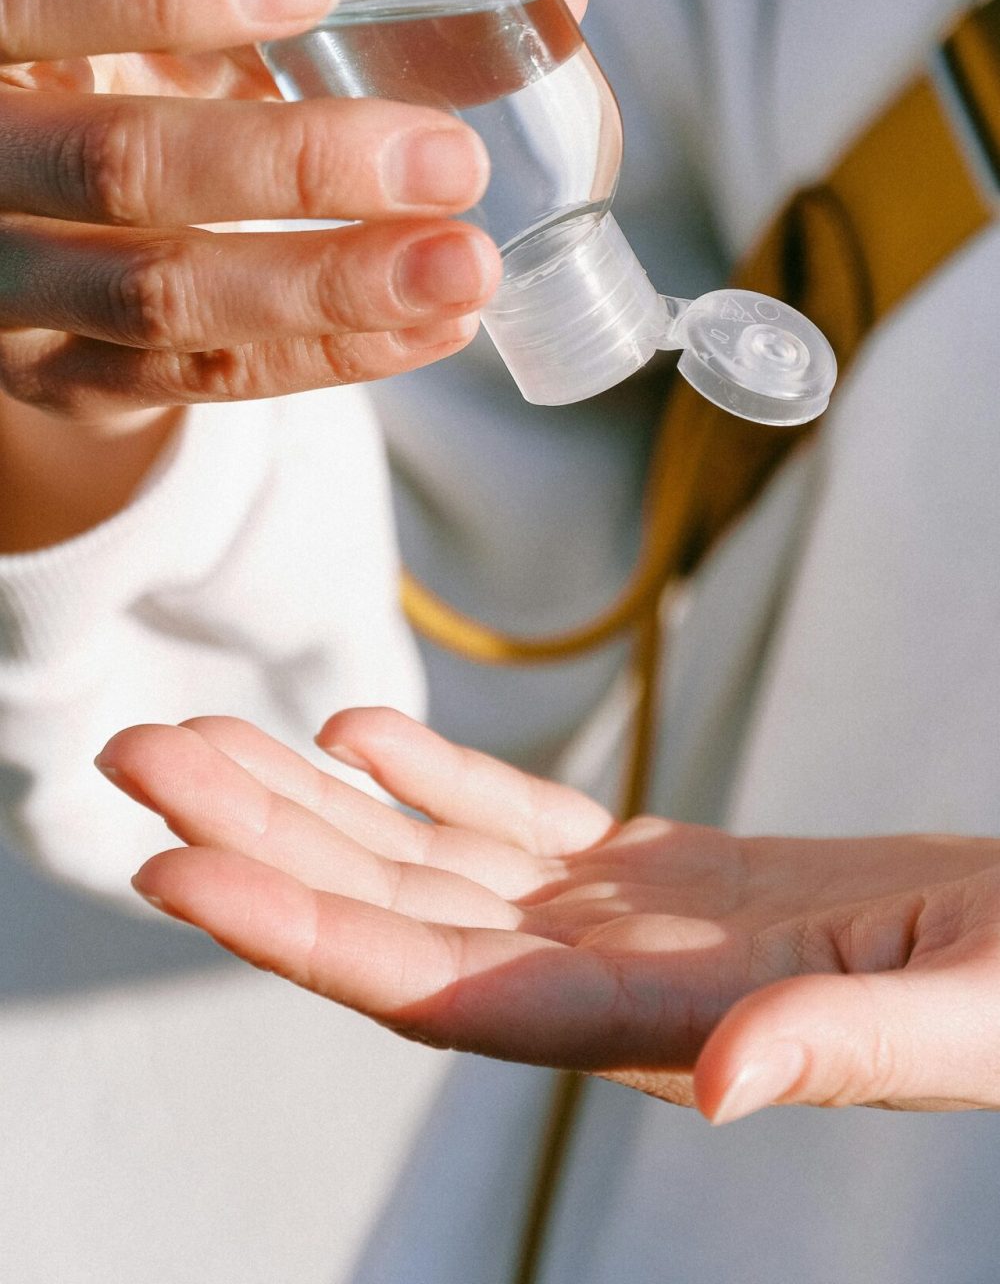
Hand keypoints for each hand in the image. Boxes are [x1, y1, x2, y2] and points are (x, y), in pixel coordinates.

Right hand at [0, 0, 583, 540]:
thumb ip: (320, 0)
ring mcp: (13, 291)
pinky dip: (332, 354)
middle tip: (445, 156)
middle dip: (292, 164)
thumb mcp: (171, 22)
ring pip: (162, 293)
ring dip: (330, 284)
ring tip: (467, 264)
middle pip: (118, 166)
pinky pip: (205, 375)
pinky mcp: (70, 379)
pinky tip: (436, 326)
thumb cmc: (118, 80)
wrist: (15, 225)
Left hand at [96, 709, 999, 1121]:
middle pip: (397, 911)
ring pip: (436, 859)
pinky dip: (435, 778)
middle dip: (259, 841)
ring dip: (313, 800)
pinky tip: (359, 734)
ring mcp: (636, 928)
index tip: (178, 870)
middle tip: (135, 754)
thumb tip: (718, 1085)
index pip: (441, 989)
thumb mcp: (965, 1015)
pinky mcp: (672, 879)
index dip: (301, 932)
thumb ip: (842, 1049)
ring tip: (205, 732)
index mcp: (664, 1027)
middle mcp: (615, 985)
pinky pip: (523, 825)